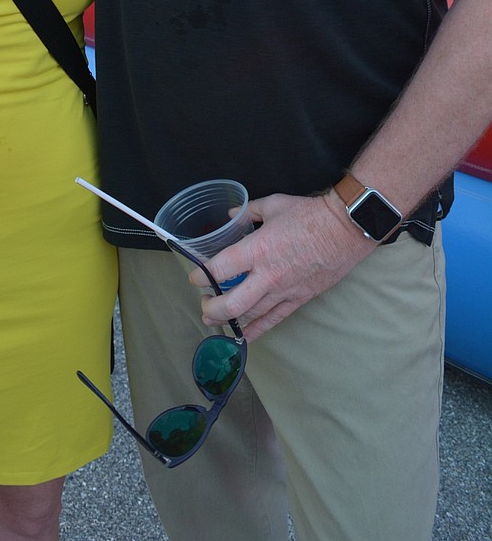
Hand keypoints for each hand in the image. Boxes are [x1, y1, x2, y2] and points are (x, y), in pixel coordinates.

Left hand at [192, 192, 375, 339]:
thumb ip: (249, 211)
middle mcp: (267, 276)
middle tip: (203, 304)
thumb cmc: (309, 214)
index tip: (194, 276)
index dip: (201, 275)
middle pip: (232, 304)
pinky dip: (257, 329)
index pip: (220, 269)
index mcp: (258, 250)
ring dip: (229, 321)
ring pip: (251, 316)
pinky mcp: (299, 299)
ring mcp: (284, 291)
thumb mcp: (273, 204)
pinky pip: (274, 319)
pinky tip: (244, 335)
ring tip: (213, 321)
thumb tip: (232, 215)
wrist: (346, 229)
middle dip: (212, 309)